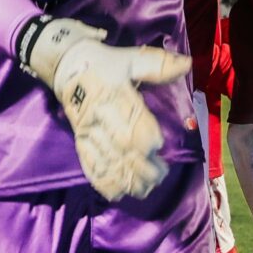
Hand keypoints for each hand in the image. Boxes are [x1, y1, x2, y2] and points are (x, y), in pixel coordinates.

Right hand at [23, 17, 184, 199]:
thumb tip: (187, 64)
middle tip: (160, 175)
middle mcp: (99, 115)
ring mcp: (87, 130)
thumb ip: (158, 64)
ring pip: (106, 159)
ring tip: (145, 190)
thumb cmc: (104, 63)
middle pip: (120, 145)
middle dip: (140, 165)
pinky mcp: (79, 140)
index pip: (129, 118)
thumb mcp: (130, 59)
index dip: (143, 134)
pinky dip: (102, 181)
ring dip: (125, 178)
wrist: (65, 65)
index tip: (158, 145)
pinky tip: (117, 194)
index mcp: (113, 93)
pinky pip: (88, 163)